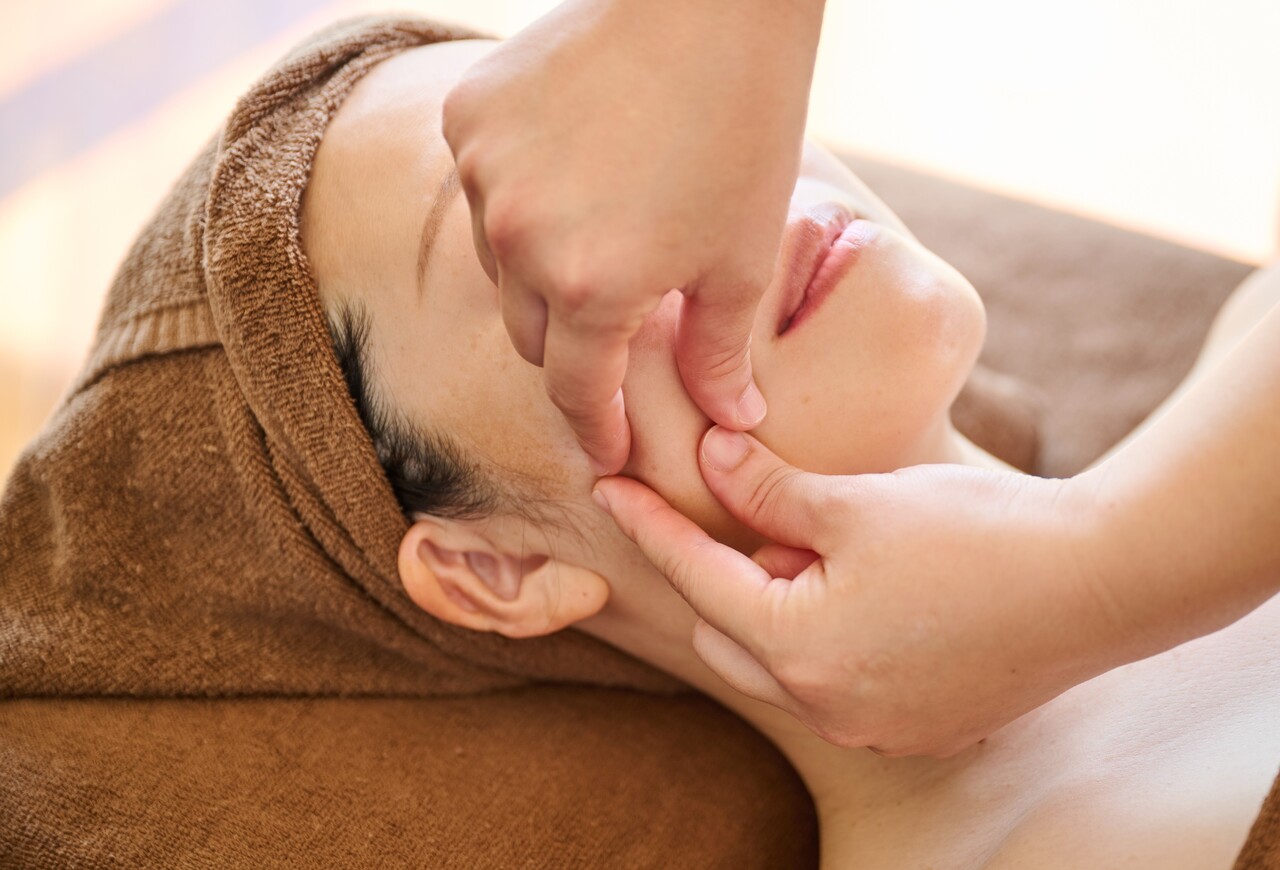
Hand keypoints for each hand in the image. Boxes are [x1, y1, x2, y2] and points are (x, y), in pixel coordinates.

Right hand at [442, 0, 824, 473]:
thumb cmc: (744, 127)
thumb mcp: (744, 255)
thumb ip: (720, 352)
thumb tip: (730, 424)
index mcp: (593, 286)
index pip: (577, 393)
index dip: (597, 430)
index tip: (609, 451)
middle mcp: (518, 241)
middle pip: (532, 336)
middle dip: (575, 347)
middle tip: (619, 329)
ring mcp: (482, 174)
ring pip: (497, 265)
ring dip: (540, 271)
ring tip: (599, 235)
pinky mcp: (465, 117)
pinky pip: (479, 189)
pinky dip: (517, 197)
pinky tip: (568, 170)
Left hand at [594, 427, 1130, 756]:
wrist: (1099, 581)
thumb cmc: (973, 533)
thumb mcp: (855, 501)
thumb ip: (768, 488)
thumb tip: (711, 459)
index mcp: (797, 648)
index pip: (695, 578)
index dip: (648, 526)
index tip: (608, 486)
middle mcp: (825, 707)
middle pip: (729, 633)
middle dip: (723, 577)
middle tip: (759, 520)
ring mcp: (873, 729)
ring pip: (782, 664)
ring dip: (777, 610)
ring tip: (826, 551)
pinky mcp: (916, 729)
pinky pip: (836, 687)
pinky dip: (827, 641)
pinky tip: (871, 592)